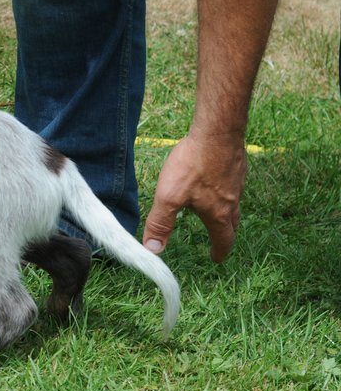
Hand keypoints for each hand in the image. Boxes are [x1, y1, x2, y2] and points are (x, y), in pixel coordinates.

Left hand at [141, 133, 247, 262]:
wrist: (217, 131)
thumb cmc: (193, 164)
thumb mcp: (170, 196)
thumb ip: (161, 223)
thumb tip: (154, 250)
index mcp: (218, 214)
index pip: (223, 240)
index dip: (219, 252)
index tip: (216, 259)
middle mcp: (232, 201)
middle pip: (232, 224)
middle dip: (226, 235)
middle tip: (220, 241)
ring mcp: (237, 182)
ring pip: (234, 204)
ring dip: (227, 214)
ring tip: (217, 214)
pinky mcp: (236, 165)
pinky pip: (233, 186)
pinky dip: (226, 192)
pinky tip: (216, 183)